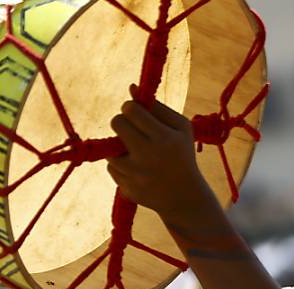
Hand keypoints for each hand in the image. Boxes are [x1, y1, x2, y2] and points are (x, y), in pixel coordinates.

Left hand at [107, 85, 218, 226]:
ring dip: (120, 146)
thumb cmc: (181, 154)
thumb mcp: (180, 128)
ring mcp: (134, 175)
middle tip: (131, 128)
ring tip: (136, 151)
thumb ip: (156, 107)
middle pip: (116, 123)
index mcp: (163, 137)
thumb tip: (131, 88)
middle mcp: (147, 156)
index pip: (131, 110)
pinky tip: (137, 169)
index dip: (130, 107)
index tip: (135, 112)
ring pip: (110, 148)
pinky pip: (111, 168)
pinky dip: (121, 166)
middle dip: (122, 121)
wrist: (183, 196)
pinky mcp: (125, 188)